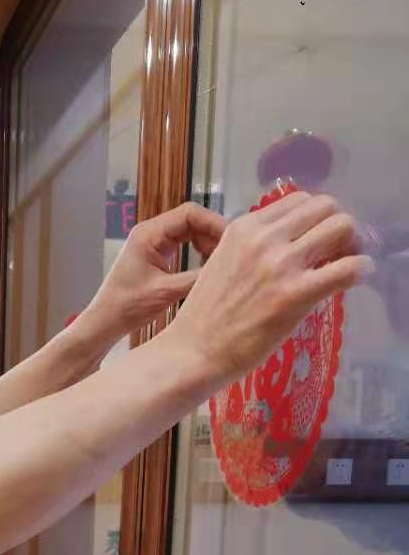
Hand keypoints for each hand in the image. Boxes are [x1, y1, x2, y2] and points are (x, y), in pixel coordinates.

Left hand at [79, 202, 226, 345]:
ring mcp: (154, 242)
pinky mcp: (156, 254)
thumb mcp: (166, 293)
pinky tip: (207, 266)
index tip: (230, 240)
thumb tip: (226, 270)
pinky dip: (198, 252)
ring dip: (207, 243)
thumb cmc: (126, 307)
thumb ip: (196, 278)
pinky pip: (184, 244)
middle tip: (230, 252)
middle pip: (191, 220)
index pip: (189, 213)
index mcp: (149, 233)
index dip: (213, 223)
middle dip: (213, 234)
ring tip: (220, 261)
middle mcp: (151, 232)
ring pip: (189, 232)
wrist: (105, 322)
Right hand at [167, 191, 373, 391]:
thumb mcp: (223, 264)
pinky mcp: (295, 295)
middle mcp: (263, 239)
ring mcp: (280, 265)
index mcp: (244, 228)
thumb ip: (254, 248)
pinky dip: (361, 268)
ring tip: (347, 263)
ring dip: (353, 242)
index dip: (315, 217)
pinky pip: (348, 268)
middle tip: (338, 250)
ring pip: (341, 227)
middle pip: (325, 207)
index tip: (318, 238)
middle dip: (338, 225)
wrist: (192, 353)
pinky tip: (358, 277)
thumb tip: (292, 244)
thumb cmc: (205, 318)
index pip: (299, 201)